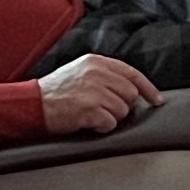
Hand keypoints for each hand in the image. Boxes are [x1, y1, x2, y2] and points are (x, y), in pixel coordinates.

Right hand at [34, 54, 159, 135]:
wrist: (32, 103)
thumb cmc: (57, 92)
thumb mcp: (80, 72)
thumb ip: (105, 75)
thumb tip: (132, 89)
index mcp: (96, 62)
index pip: (132, 73)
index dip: (148, 88)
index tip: (157, 100)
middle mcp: (96, 73)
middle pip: (130, 94)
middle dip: (122, 105)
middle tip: (103, 108)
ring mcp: (93, 91)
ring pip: (122, 110)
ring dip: (110, 117)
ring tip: (91, 114)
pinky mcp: (89, 109)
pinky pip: (110, 123)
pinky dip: (101, 127)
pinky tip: (87, 122)